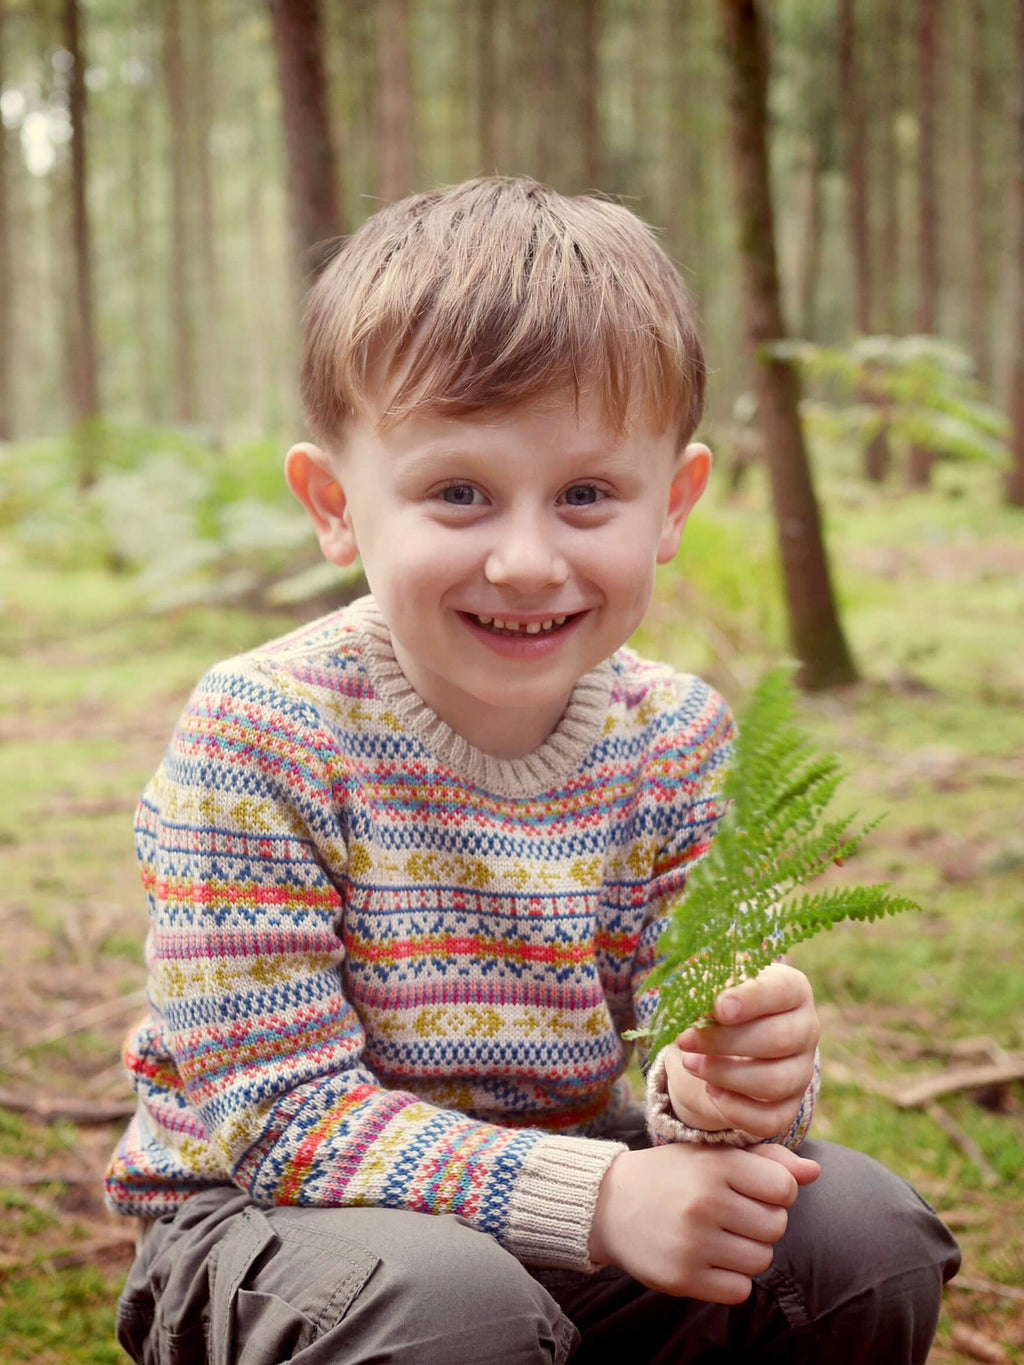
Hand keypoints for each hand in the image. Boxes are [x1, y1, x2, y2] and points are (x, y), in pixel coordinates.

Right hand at [589, 1141, 820, 1300]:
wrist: (609, 1205)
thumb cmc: (674, 1175)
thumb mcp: (713, 1154)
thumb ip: (767, 1160)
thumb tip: (815, 1173)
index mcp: (714, 1164)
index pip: (784, 1187)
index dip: (776, 1190)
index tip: (753, 1188)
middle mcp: (704, 1202)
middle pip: (776, 1225)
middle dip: (762, 1221)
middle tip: (732, 1212)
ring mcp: (693, 1243)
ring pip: (761, 1260)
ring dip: (749, 1251)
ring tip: (720, 1236)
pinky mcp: (683, 1278)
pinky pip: (739, 1290)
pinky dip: (731, 1279)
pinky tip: (710, 1259)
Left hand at [664, 963, 819, 1137]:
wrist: (719, 1045)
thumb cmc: (718, 1004)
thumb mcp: (712, 987)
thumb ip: (707, 989)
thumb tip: (695, 1004)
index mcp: (792, 989)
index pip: (783, 990)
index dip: (751, 999)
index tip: (719, 1008)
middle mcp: (806, 1029)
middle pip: (779, 1039)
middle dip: (725, 1041)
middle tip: (685, 1039)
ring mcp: (801, 1071)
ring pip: (776, 1082)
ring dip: (726, 1075)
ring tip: (690, 1064)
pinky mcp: (789, 1106)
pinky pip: (771, 1120)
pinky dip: (737, 1110)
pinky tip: (711, 1092)